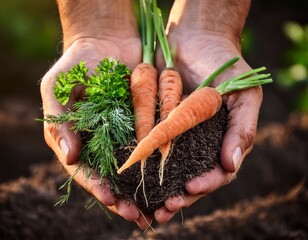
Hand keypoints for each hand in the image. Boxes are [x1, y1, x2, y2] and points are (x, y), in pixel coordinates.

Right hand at [40, 0, 151, 228]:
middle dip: (124, 198)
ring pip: (138, 166)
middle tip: (137, 216)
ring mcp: (128, 132)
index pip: (88, 171)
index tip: (111, 200)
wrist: (106, 39)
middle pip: (115, 177)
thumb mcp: (57, 88)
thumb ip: (59, 122)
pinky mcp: (148, 120)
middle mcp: (107, 142)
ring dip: (146, 188)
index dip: (98, 187)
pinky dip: (162, 160)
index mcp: (83, 140)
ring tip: (158, 207)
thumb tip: (70, 157)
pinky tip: (173, 176)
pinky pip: (156, 142)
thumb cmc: (76, 64)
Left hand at [154, 0, 259, 222]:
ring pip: (165, 169)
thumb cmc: (226, 67)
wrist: (197, 38)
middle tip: (163, 210)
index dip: (205, 185)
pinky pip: (146, 144)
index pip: (215, 174)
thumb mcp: (244, 96)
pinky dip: (139, 162)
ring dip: (155, 189)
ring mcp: (174, 134)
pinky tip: (130, 175)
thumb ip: (242, 130)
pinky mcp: (154, 122)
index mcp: (219, 142)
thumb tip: (230, 165)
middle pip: (187, 178)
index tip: (189, 189)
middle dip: (177, 197)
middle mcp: (196, 143)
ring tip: (144, 205)